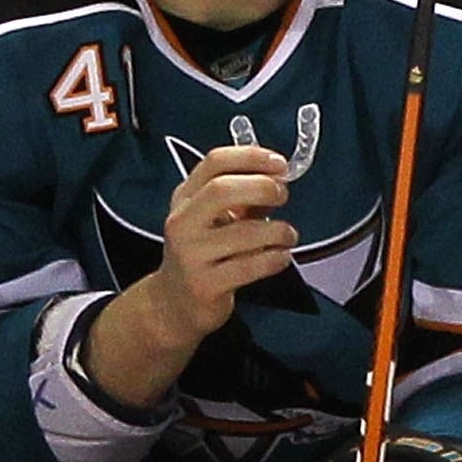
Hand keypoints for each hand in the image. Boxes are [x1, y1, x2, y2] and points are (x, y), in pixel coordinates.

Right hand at [78, 143, 296, 408]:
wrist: (173, 304)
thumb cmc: (203, 252)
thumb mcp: (214, 219)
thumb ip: (244, 198)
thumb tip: (279, 179)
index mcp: (185, 197)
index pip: (214, 162)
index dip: (251, 157)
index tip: (280, 164)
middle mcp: (182, 222)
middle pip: (222, 190)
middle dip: (263, 188)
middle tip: (284, 196)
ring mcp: (191, 255)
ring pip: (244, 233)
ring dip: (278, 231)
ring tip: (288, 236)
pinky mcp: (205, 285)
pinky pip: (251, 266)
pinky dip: (275, 258)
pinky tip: (281, 257)